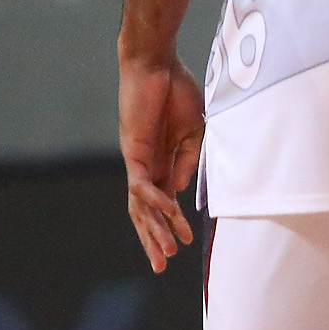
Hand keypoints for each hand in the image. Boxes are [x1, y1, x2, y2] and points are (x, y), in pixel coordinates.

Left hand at [120, 53, 205, 268]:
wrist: (157, 63)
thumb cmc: (177, 90)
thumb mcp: (195, 131)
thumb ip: (189, 160)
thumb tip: (181, 190)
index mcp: (162, 162)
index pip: (163, 202)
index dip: (171, 225)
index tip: (186, 244)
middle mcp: (146, 166)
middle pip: (146, 212)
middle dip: (154, 239)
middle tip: (162, 266)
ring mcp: (137, 160)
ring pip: (141, 205)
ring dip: (153, 230)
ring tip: (164, 253)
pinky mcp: (133, 150)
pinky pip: (142, 183)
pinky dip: (155, 199)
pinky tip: (169, 212)